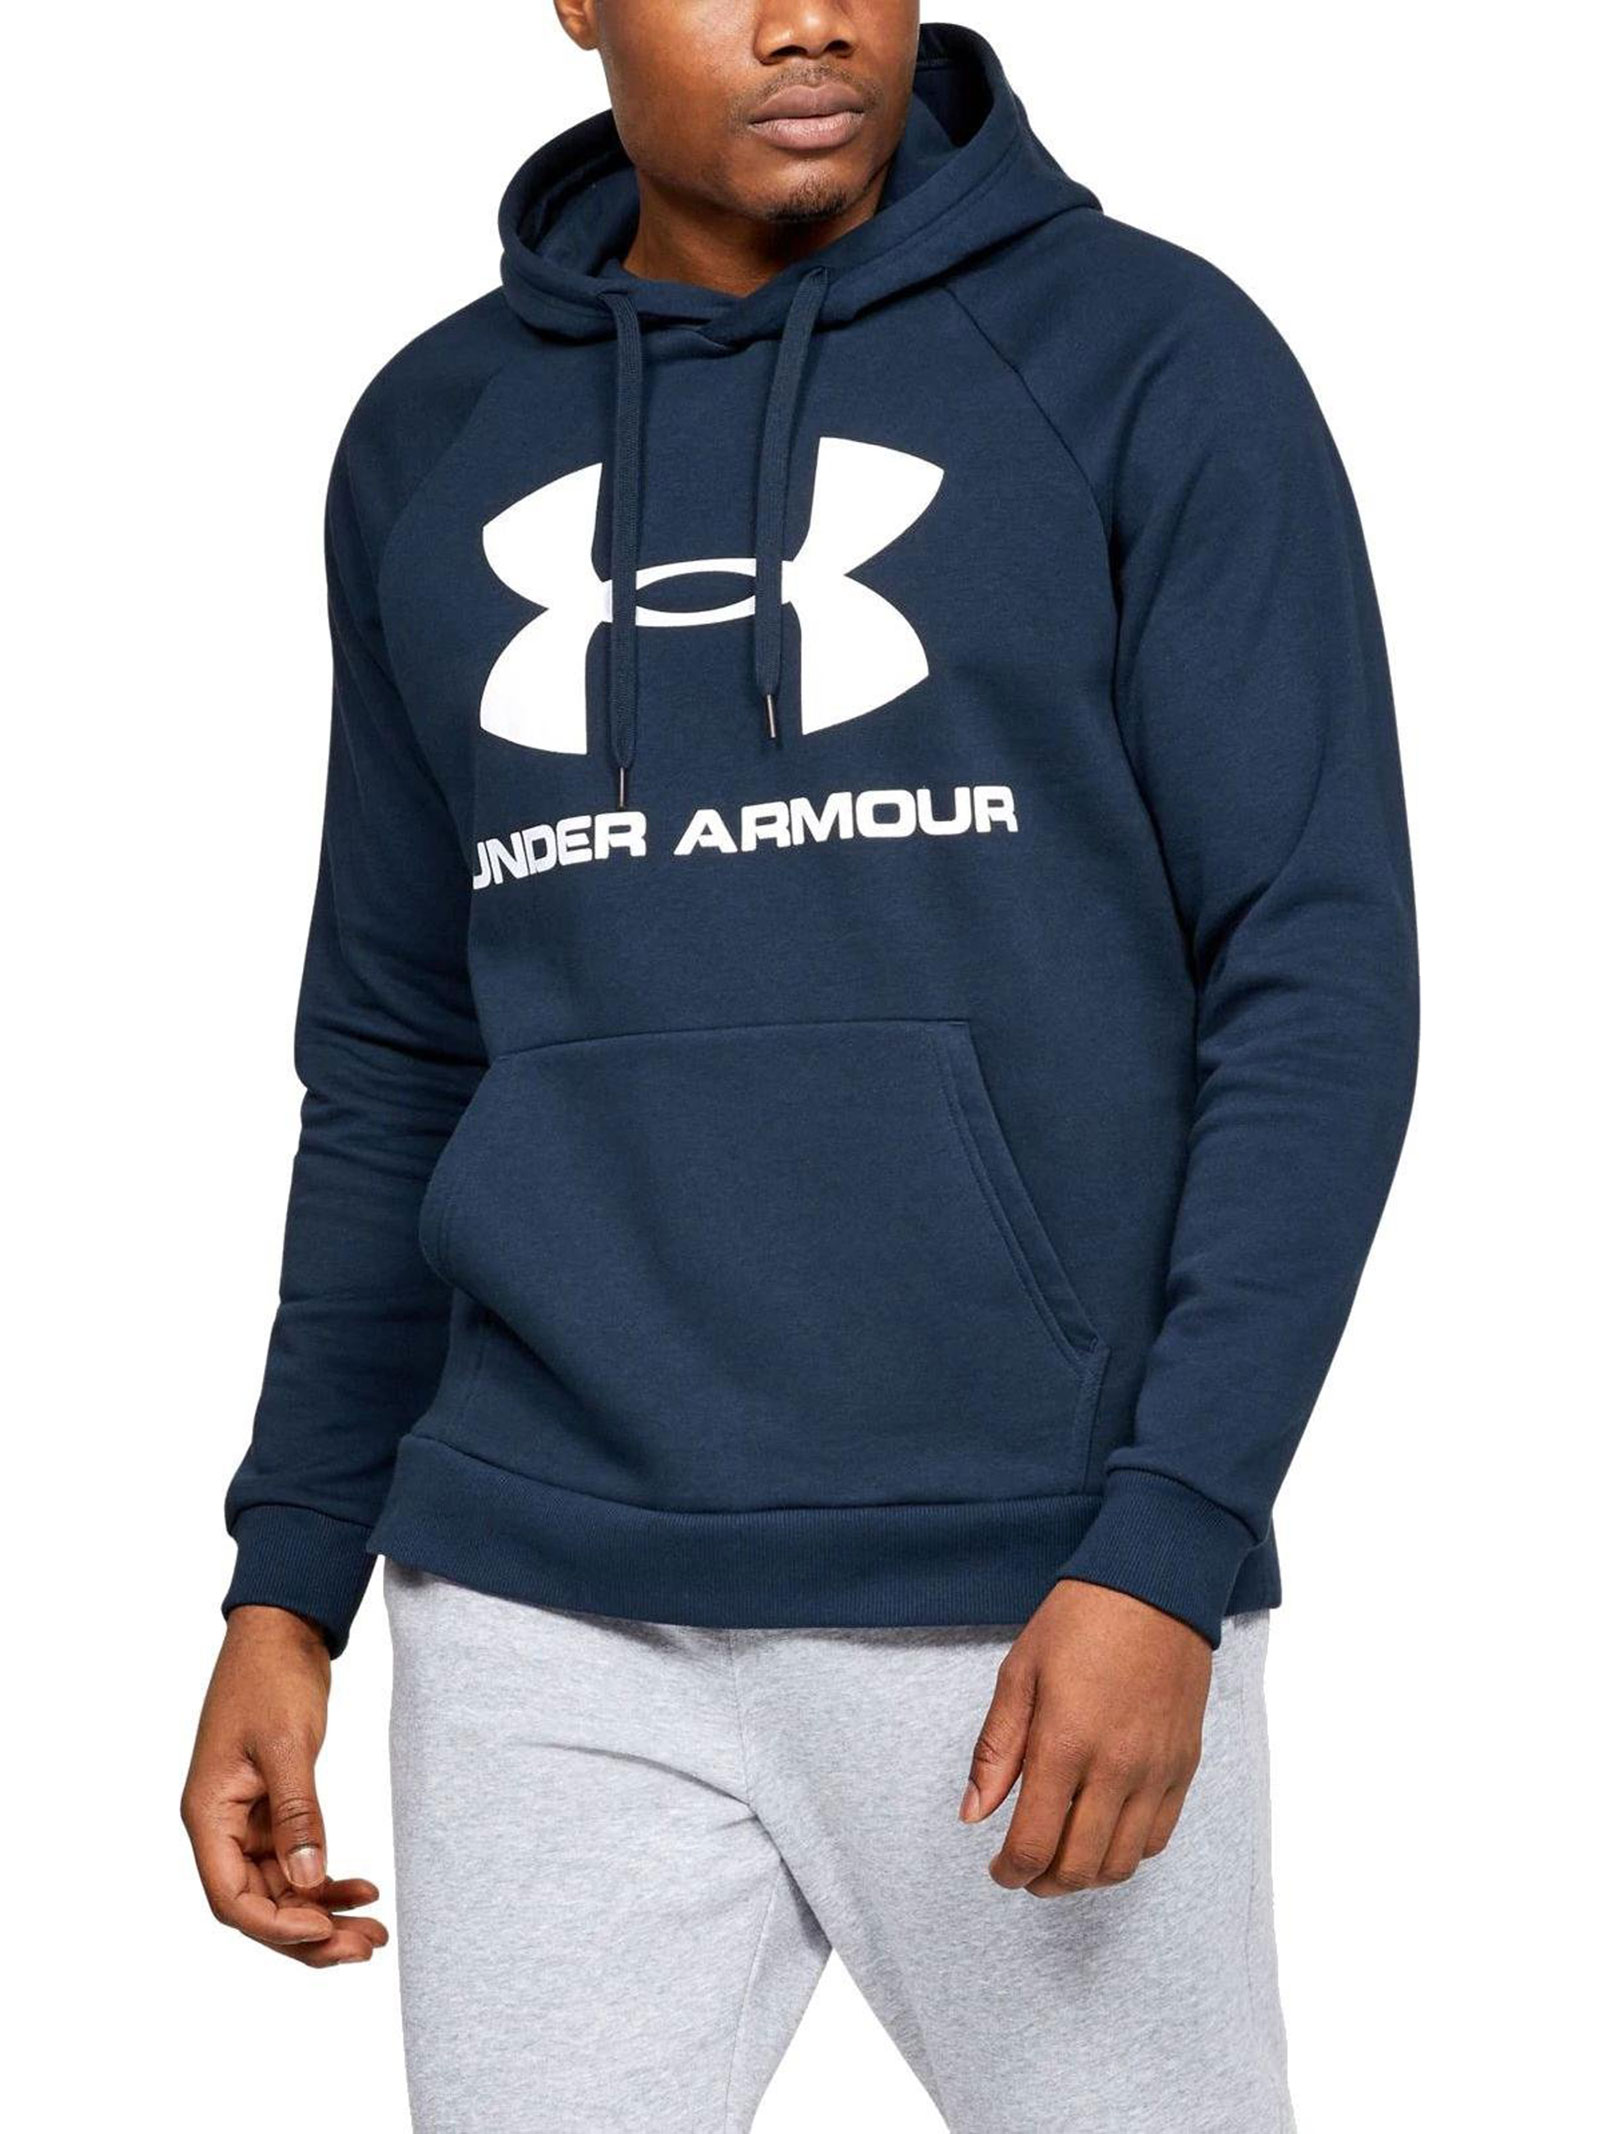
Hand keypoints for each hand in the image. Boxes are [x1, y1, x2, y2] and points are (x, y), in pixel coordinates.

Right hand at [181, 1605, 387, 1965]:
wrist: (283, 1631)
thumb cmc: (272, 1677)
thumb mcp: (286, 1743)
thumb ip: (298, 1812)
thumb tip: (309, 1881)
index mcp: (208, 1814)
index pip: (231, 1898)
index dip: (277, 1925)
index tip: (325, 1930)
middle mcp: (222, 1826)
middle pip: (259, 1905)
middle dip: (309, 1934)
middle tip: (366, 1947)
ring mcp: (248, 1821)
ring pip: (281, 1890)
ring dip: (324, 1914)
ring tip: (374, 1933)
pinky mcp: (274, 1809)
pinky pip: (296, 1862)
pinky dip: (326, 1879)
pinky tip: (364, 1889)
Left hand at [962, 1579, 1211, 1896]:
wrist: (1154, 1588)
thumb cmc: (1079, 1621)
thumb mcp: (1019, 1673)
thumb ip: (996, 1750)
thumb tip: (974, 1814)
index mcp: (1065, 1743)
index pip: (1034, 1843)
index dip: (1010, 1871)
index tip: (998, 1870)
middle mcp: (1116, 1768)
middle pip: (1079, 1867)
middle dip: (1044, 1882)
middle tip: (1025, 1870)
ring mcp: (1156, 1771)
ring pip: (1122, 1863)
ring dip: (1087, 1876)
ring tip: (1062, 1857)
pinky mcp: (1183, 1765)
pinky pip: (1157, 1837)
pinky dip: (1127, 1852)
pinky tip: (1104, 1832)